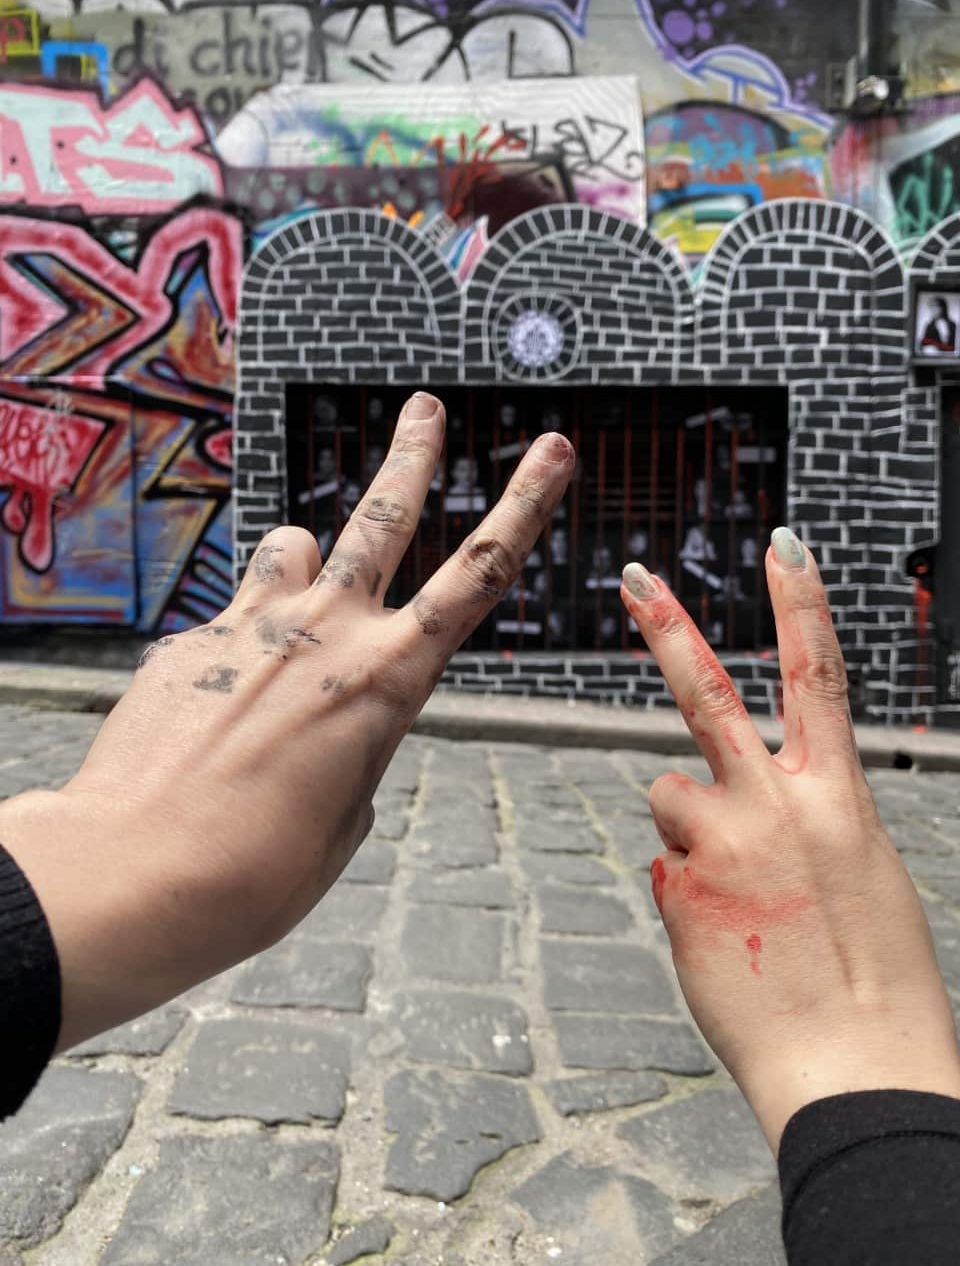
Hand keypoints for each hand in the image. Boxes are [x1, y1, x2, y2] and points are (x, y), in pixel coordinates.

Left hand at [3, 391, 573, 1049]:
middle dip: (412, 455)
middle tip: (425, 408)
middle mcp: (325, 634)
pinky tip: (213, 709)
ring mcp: (251, 626)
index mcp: (386, 681)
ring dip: (307, 553)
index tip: (550, 453)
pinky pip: (231, 620)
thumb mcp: (342, 818)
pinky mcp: (189, 641)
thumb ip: (350, 744)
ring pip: (293, 545)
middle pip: (384, 518)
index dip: (524, 507)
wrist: (134, 871)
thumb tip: (322, 709)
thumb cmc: (254, 868)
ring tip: (301, 577)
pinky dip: (239, 645)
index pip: (478, 576)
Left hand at [621, 529, 959, 1151]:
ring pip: (671, 795)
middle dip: (670, 629)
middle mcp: (774, 806)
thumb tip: (742, 809)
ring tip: (737, 897)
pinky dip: (690, 888)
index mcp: (840, 797)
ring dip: (692, 829)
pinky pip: (668, 866)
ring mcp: (719, 846)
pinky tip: (726, 936)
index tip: (782, 545)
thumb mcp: (860, 874)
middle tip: (634, 577)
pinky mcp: (677, 889)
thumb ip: (804, 822)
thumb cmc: (872, 977)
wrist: (854, 1069)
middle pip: (709, 694)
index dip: (800, 603)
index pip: (819, 675)